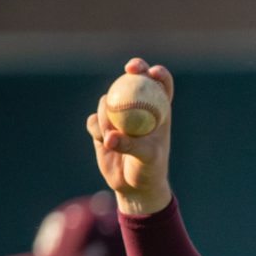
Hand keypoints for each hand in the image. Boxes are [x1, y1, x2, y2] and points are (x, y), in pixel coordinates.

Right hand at [87, 57, 173, 215]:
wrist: (134, 186)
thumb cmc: (149, 170)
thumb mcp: (146, 157)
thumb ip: (131, 145)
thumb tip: (110, 135)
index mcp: (159, 112)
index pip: (161, 86)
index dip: (157, 74)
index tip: (152, 72)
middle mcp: (139, 109)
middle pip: (134, 81)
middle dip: (134, 69)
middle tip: (130, 69)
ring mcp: (118, 116)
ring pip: (108, 102)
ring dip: (107, 115)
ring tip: (112, 137)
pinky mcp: (101, 127)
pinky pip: (93, 121)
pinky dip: (97, 130)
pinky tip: (104, 142)